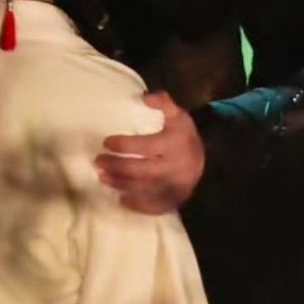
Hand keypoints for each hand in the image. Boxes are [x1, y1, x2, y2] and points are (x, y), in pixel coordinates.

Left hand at [95, 92, 204, 214]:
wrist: (205, 162)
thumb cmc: (184, 137)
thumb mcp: (178, 116)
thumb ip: (164, 103)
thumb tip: (145, 97)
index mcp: (175, 144)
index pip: (146, 146)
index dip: (124, 145)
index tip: (106, 142)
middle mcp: (175, 167)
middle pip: (141, 170)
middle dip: (116, 166)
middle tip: (98, 161)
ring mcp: (175, 186)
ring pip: (144, 188)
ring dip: (120, 184)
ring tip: (102, 177)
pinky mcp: (175, 200)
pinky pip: (154, 206)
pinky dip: (137, 204)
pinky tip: (121, 199)